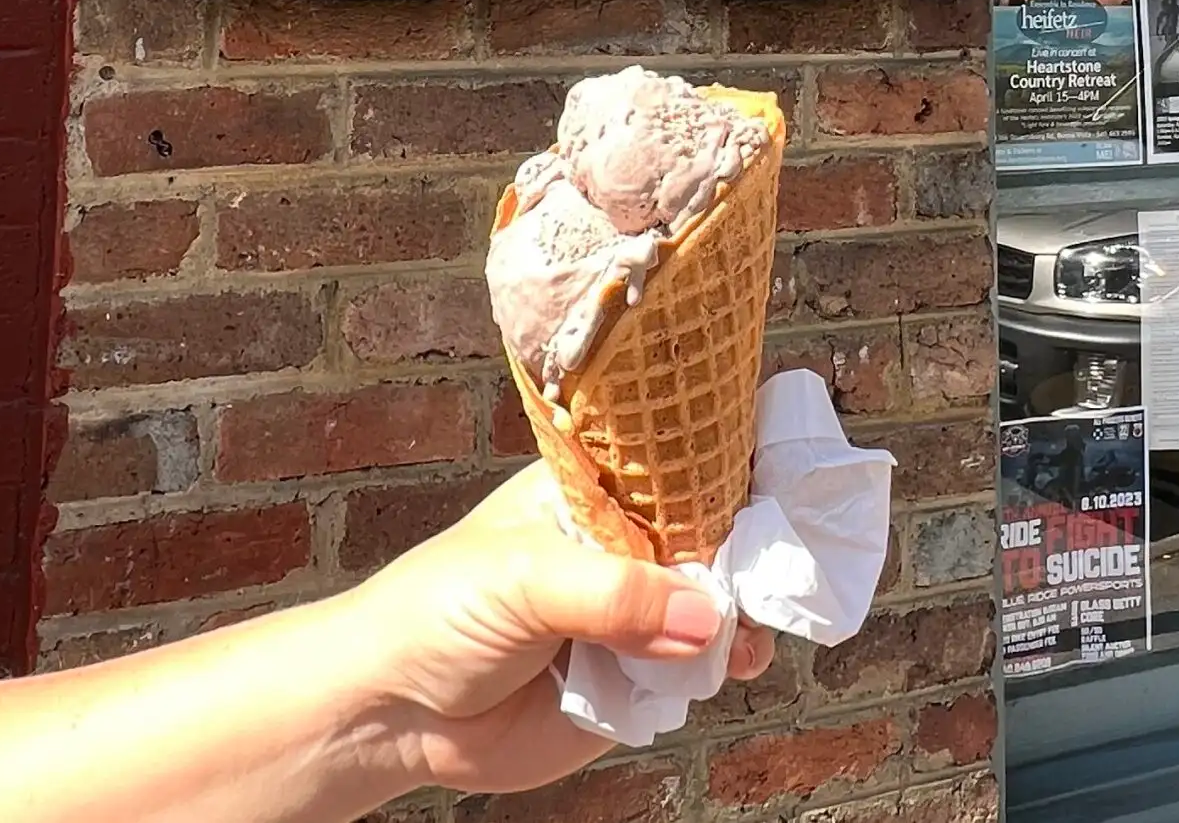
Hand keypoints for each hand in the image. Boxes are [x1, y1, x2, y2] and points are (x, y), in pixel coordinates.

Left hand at [338, 464, 774, 797]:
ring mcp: (635, 616)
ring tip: (749, 631)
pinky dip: (725, 666)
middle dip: (755, 551)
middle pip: (716, 536)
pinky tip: (732, 664)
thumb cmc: (435, 612)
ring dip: (745, 616)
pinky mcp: (637, 681)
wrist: (393, 714)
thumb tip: (708, 617)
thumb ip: (614, 594)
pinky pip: (701, 670)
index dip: (733, 467)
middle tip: (782, 570)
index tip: (785, 479)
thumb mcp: (521, 579)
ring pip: (720, 606)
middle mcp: (625, 549)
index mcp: (595, 494)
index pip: (681, 463)